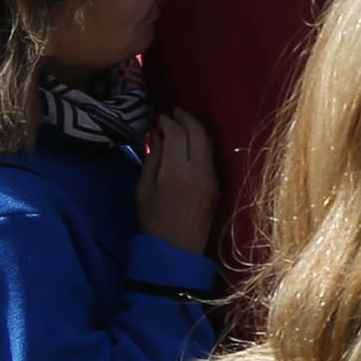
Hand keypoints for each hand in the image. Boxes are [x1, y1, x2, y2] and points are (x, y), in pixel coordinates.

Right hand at [135, 108, 218, 255]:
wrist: (177, 249)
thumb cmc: (153, 220)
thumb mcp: (143, 188)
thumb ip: (152, 158)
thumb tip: (158, 135)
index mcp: (176, 171)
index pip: (176, 134)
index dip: (168, 121)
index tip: (159, 117)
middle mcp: (198, 170)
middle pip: (197, 133)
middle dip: (186, 118)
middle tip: (175, 111)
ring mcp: (211, 177)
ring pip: (208, 143)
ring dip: (196, 128)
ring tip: (183, 121)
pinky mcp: (217, 184)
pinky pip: (210, 156)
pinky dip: (201, 143)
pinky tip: (191, 141)